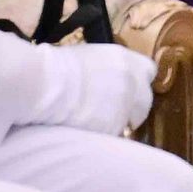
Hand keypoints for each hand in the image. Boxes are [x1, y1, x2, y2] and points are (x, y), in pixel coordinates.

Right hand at [33, 43, 156, 135]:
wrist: (43, 82)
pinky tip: (84, 128)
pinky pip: (112, 135)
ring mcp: (125, 106)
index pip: (149, 72)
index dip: (138, 83)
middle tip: (112, 113)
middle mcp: (132, 82)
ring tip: (91, 120)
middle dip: (132, 109)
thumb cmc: (56, 65)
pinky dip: (102, 134)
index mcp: (126, 59)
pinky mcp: (113, 127)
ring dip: (115, 123)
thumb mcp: (90, 56)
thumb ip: (109, 68)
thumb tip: (109, 80)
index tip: (129, 91)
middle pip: (145, 102)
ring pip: (128, 121)